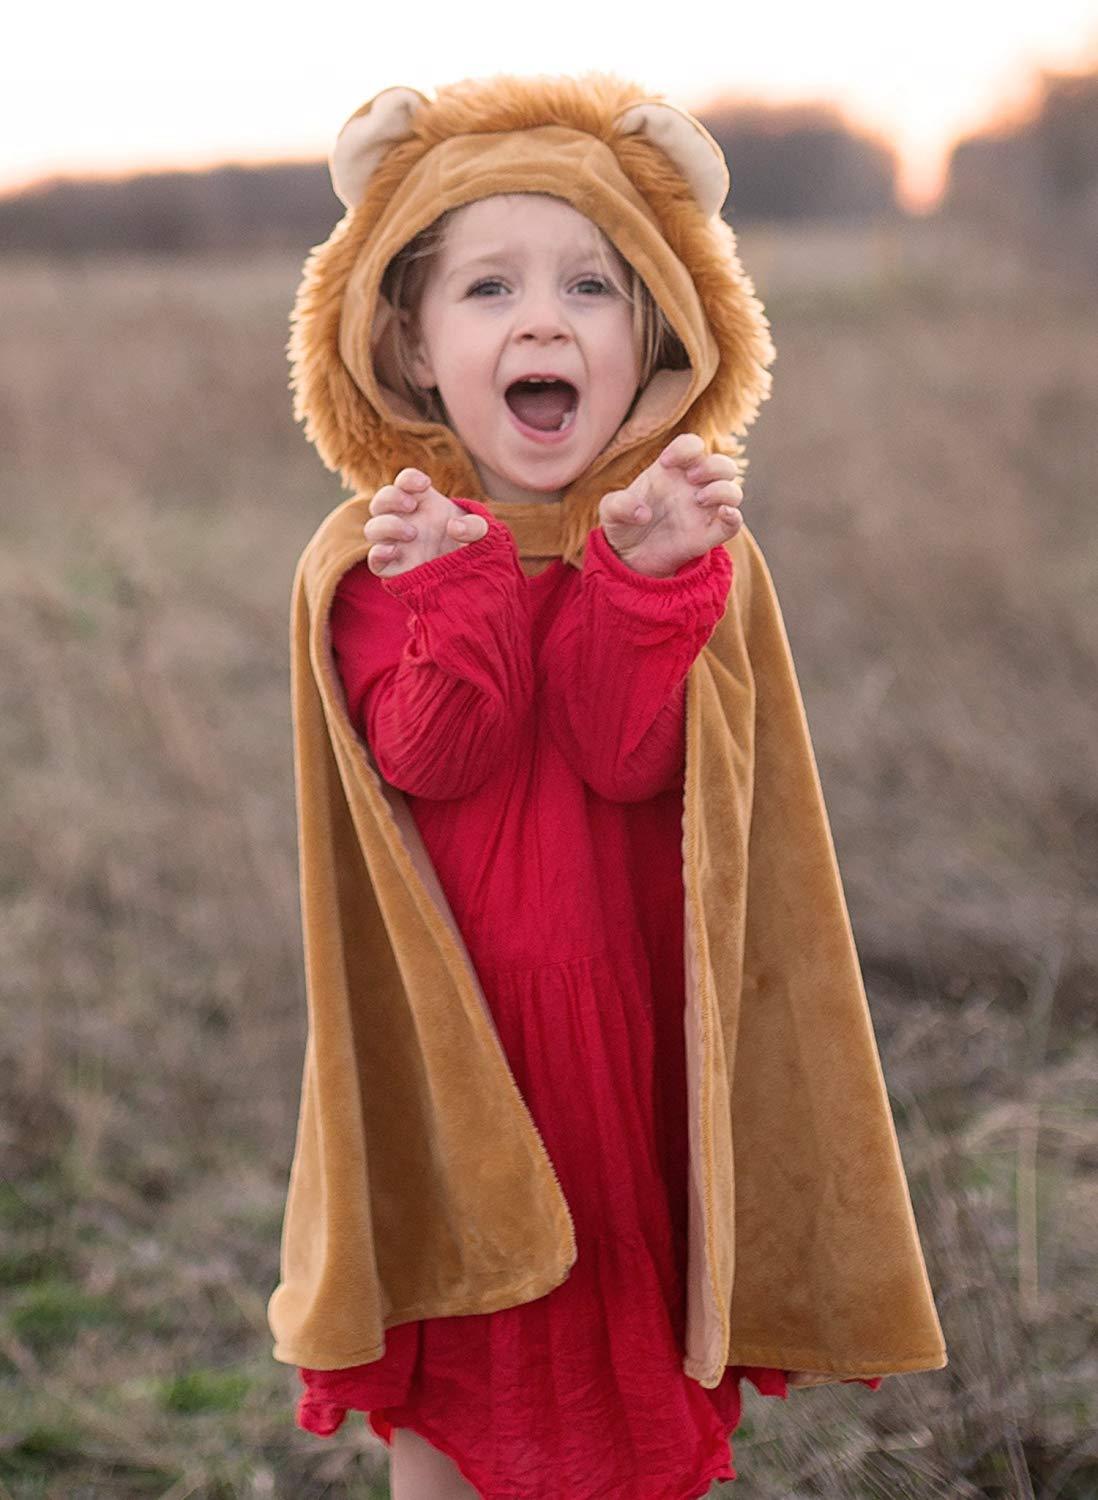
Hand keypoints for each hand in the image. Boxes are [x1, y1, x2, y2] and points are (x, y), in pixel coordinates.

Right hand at [363, 468, 489, 576]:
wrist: (468, 574)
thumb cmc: (469, 545)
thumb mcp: (480, 532)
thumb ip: (474, 526)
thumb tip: (454, 527)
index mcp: (421, 504)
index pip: (404, 482)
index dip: (409, 479)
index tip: (426, 484)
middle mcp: (403, 520)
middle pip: (380, 501)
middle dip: (392, 498)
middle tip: (412, 505)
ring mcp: (395, 544)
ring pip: (372, 529)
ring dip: (388, 525)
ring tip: (413, 533)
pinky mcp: (393, 568)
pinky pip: (374, 561)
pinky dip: (377, 554)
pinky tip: (393, 551)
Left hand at [598, 433, 743, 577]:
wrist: (628, 558)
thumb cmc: (622, 525)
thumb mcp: (610, 512)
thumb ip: (619, 505)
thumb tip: (643, 513)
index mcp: (672, 472)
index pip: (693, 446)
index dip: (685, 447)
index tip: (665, 463)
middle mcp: (693, 488)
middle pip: (723, 464)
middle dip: (712, 465)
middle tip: (691, 478)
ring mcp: (703, 511)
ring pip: (733, 491)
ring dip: (722, 490)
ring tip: (698, 499)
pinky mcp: (708, 535)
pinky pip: (733, 524)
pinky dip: (734, 517)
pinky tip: (723, 513)